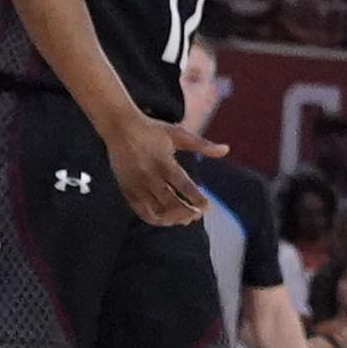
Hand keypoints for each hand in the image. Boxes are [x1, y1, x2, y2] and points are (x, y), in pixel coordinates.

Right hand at [103, 106, 219, 228]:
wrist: (120, 128)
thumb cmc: (153, 130)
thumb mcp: (179, 135)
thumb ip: (203, 145)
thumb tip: (227, 150)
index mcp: (164, 162)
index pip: (183, 186)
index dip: (196, 199)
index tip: (207, 208)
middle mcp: (149, 175)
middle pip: (170, 202)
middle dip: (185, 212)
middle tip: (198, 215)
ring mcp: (136, 184)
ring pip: (155, 210)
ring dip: (171, 218)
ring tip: (184, 219)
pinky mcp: (126, 189)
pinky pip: (140, 210)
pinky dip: (154, 218)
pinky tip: (166, 220)